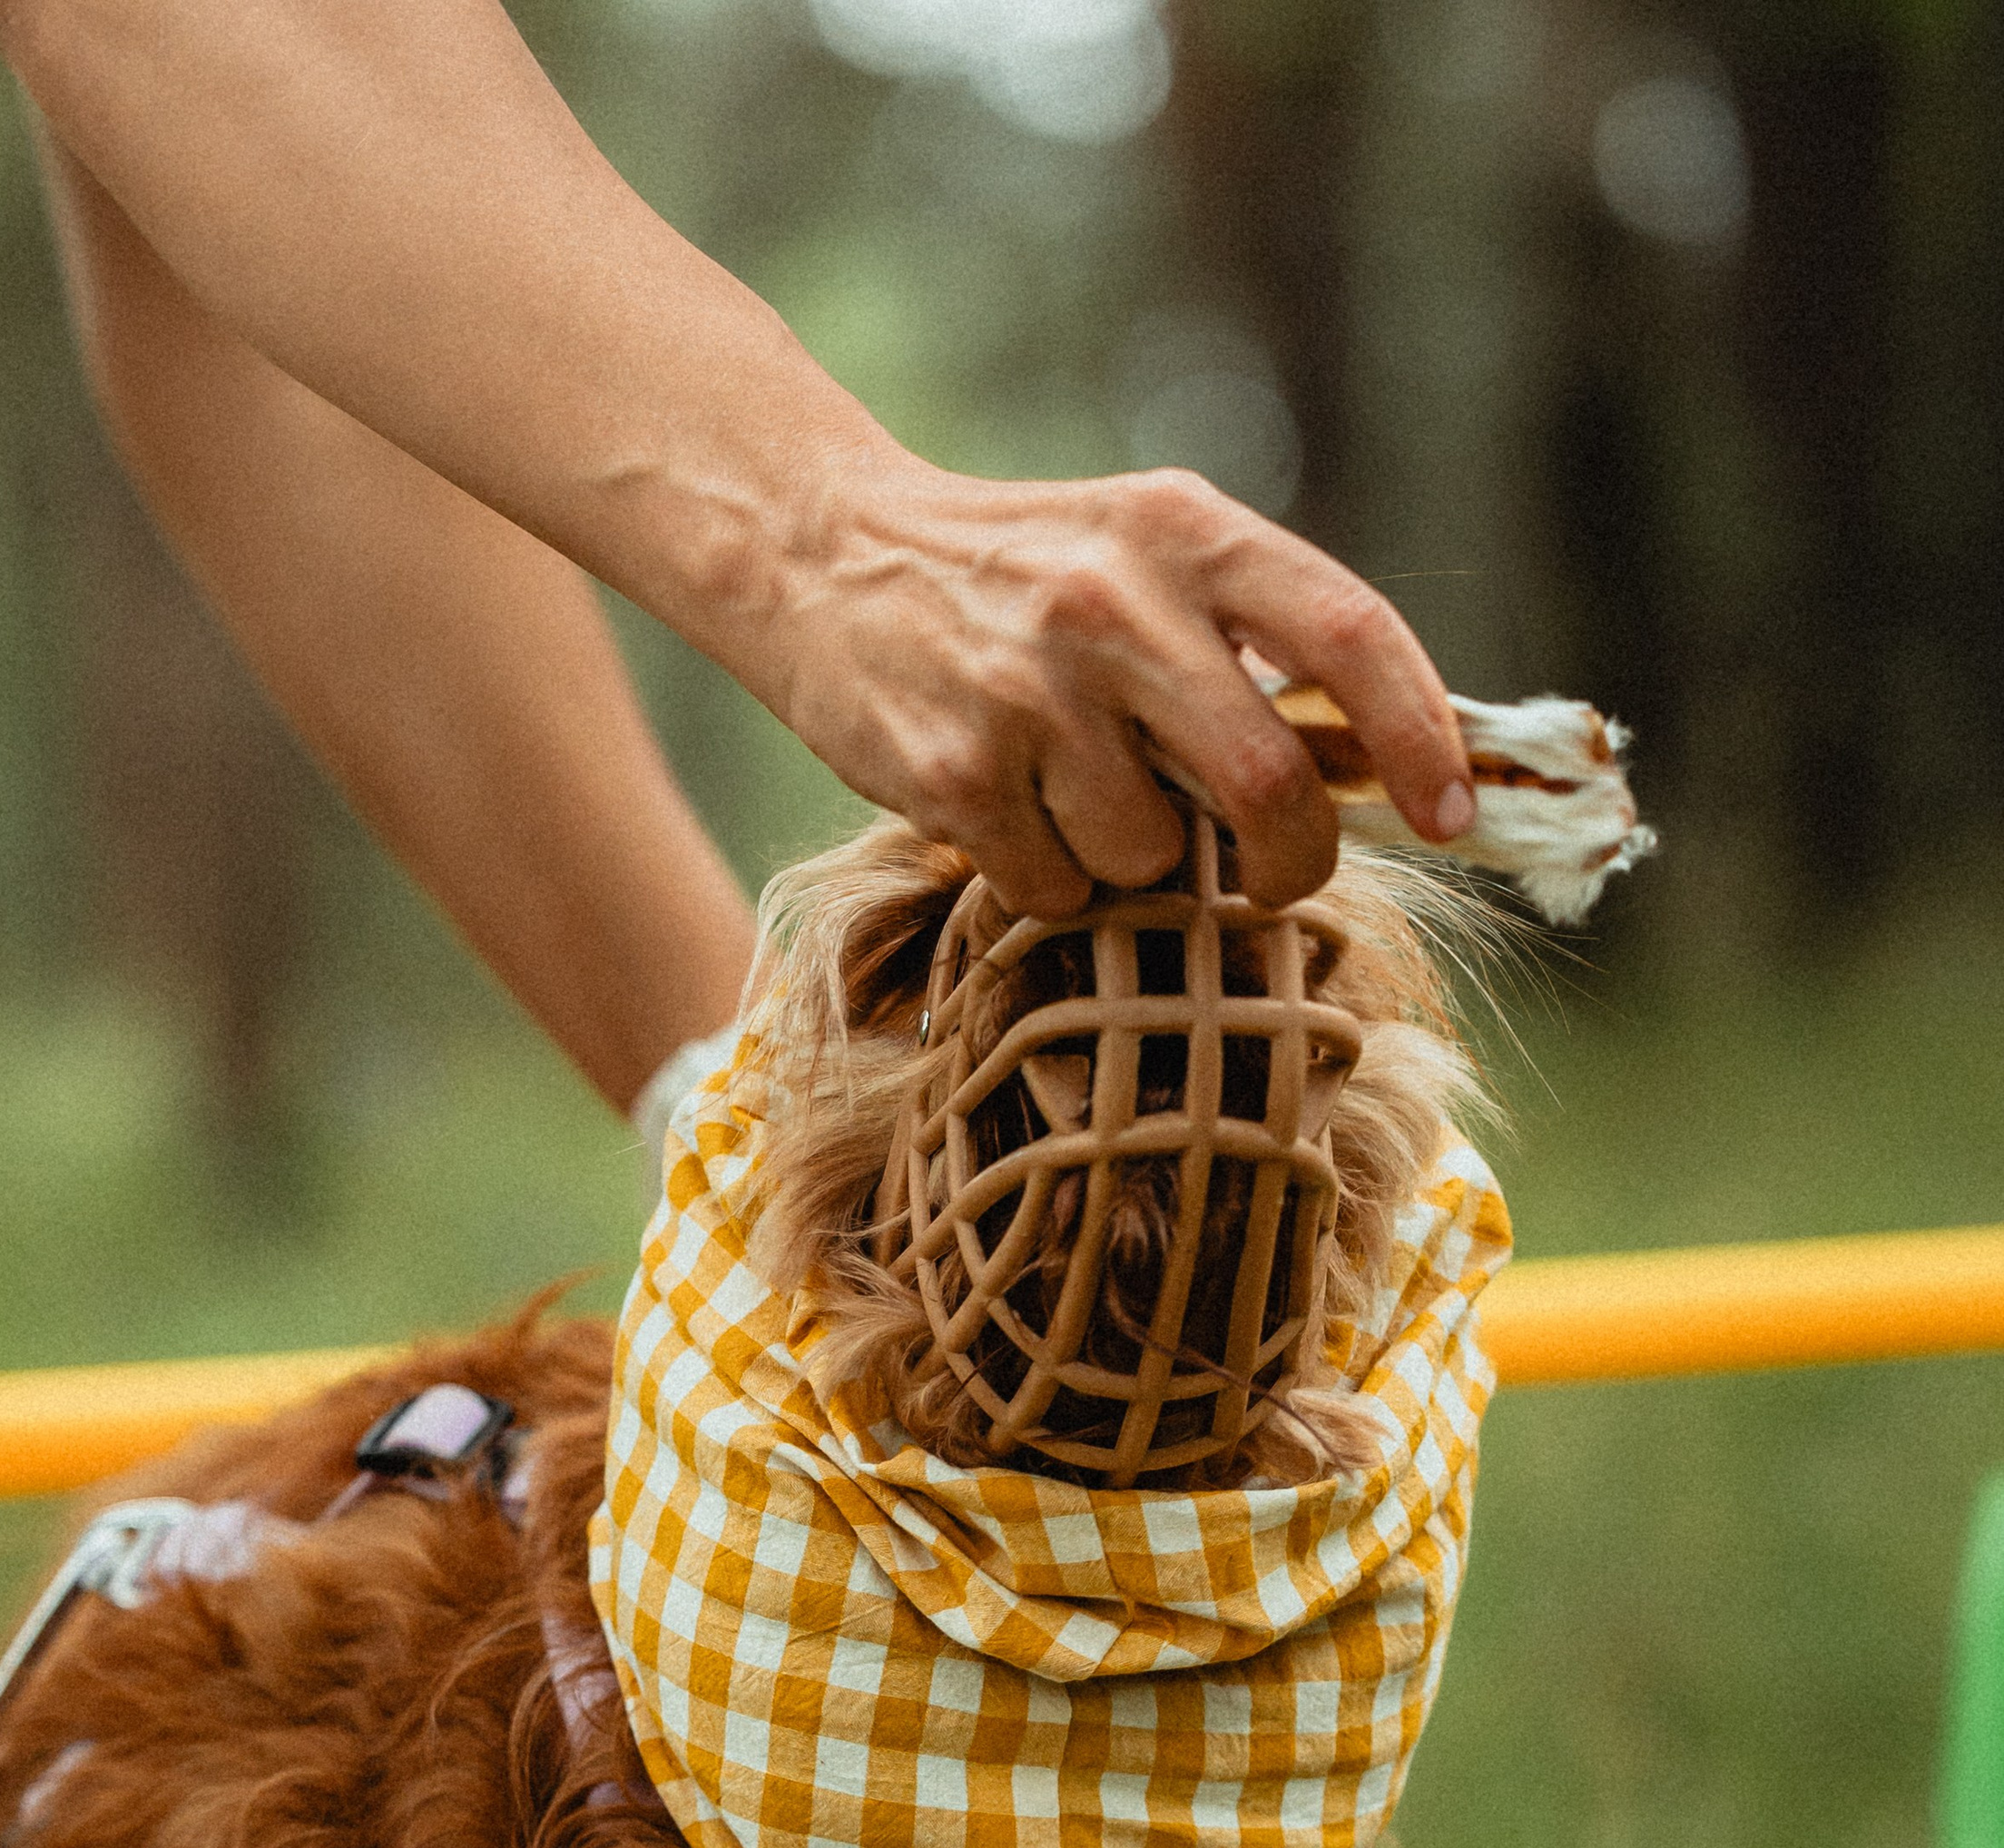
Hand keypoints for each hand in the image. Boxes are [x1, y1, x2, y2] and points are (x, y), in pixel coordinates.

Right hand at [753, 448, 1476, 916]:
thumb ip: (1249, 635)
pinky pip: (1055, 888)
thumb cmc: (1014, 572)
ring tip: (1069, 789)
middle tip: (1271, 879)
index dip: (1423, 736)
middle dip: (1289, 863)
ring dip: (1129, 860)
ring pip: (1151, 859)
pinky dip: (1044, 876)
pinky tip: (1001, 805)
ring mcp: (1031, 692)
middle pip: (1269, 786)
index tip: (1457, 811)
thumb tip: (1383, 765)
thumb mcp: (1141, 549)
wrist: (821, 553)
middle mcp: (1115, 602)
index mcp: (1187, 529)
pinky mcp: (955, 773)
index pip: (1349, 634)